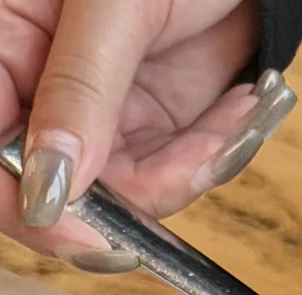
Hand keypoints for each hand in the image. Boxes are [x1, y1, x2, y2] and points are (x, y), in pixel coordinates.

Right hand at [0, 0, 293, 265]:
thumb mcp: (113, 6)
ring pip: (121, 197)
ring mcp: (95, 113)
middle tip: (183, 171)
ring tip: (229, 118)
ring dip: (184, 173)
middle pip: (50, 191)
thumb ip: (79, 92)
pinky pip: (170, 176)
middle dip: (119, 202)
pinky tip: (238, 110)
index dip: (25, 202)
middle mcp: (35, 86)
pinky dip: (210, 157)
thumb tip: (52, 184)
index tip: (77, 228)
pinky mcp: (149, 127)